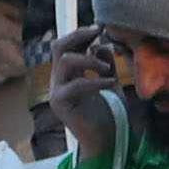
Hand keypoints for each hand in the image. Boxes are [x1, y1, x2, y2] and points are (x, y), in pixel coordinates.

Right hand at [47, 26, 124, 158]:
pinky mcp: (61, 104)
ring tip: (107, 69)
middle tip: (98, 33)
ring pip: (65, 61)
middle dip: (79, 36)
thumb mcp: (109, 80)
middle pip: (59, 46)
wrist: (105, 140)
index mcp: (68, 72)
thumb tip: (102, 45)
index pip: (67, 44)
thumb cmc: (108, 112)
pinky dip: (96, 80)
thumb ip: (105, 63)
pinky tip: (111, 82)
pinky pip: (76, 84)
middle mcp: (59, 79)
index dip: (81, 33)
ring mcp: (57, 91)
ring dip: (89, 60)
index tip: (100, 27)